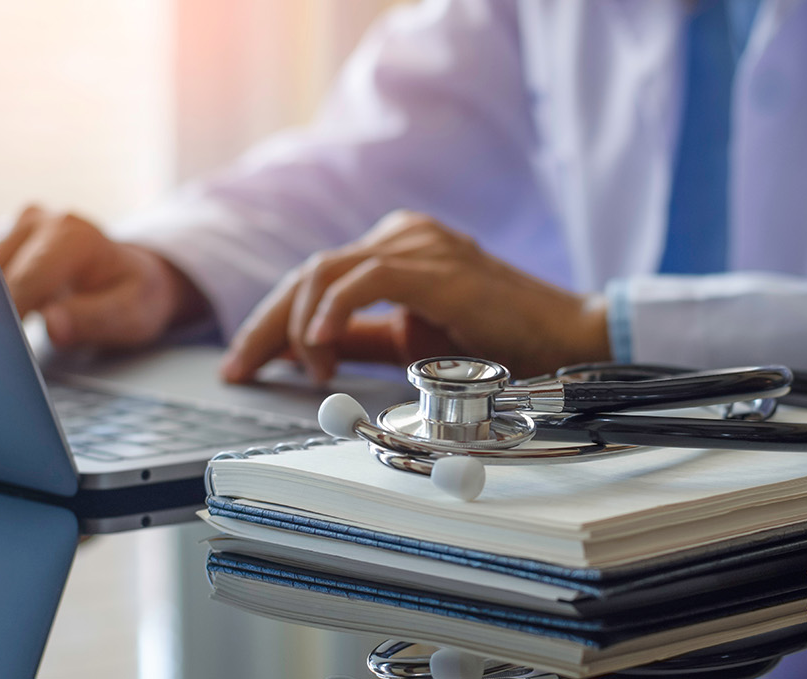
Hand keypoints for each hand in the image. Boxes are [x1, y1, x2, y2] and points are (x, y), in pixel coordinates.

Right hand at [0, 206, 207, 347]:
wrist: (136, 275)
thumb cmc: (136, 296)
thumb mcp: (132, 315)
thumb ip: (93, 319)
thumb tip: (53, 324)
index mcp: (75, 237)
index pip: (26, 281)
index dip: (10, 317)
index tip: (2, 350)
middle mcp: (43, 222)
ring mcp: (21, 226)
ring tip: (0, 336)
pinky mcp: (6, 238)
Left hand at [221, 210, 610, 382]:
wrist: (565, 338)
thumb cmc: (500, 341)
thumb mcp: (412, 344)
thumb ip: (362, 341)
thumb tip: (306, 356)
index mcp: (396, 248)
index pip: (315, 279)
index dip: (271, 322)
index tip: (243, 363)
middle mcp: (403, 235)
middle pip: (309, 272)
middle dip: (267, 324)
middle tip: (240, 367)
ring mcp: (420, 244)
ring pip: (326, 272)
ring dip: (301, 326)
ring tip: (308, 367)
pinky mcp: (436, 265)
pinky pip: (365, 279)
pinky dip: (333, 310)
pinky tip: (321, 343)